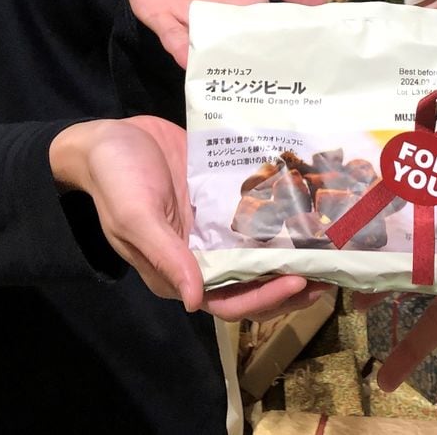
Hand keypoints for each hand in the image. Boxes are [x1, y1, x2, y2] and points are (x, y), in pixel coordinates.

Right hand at [50, 117, 322, 318]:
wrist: (107, 135)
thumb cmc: (115, 179)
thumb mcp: (135, 216)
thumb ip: (166, 255)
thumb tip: (196, 301)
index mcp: (178, 269)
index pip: (229, 301)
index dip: (264, 298)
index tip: (298, 282)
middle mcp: (201, 252)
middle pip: (253, 279)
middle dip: (290, 280)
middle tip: (329, 270)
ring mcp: (213, 223)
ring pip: (259, 246)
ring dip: (291, 248)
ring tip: (328, 241)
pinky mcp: (219, 194)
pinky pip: (253, 208)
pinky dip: (278, 210)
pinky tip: (308, 201)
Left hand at [128, 0, 325, 66]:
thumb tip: (319, 3)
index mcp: (252, 10)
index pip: (272, 34)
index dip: (286, 50)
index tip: (305, 68)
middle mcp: (225, 25)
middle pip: (242, 51)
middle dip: (254, 67)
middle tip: (273, 85)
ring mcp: (193, 26)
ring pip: (209, 52)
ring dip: (219, 66)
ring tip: (235, 83)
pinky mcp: (164, 22)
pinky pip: (173, 39)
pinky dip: (181, 50)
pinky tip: (191, 62)